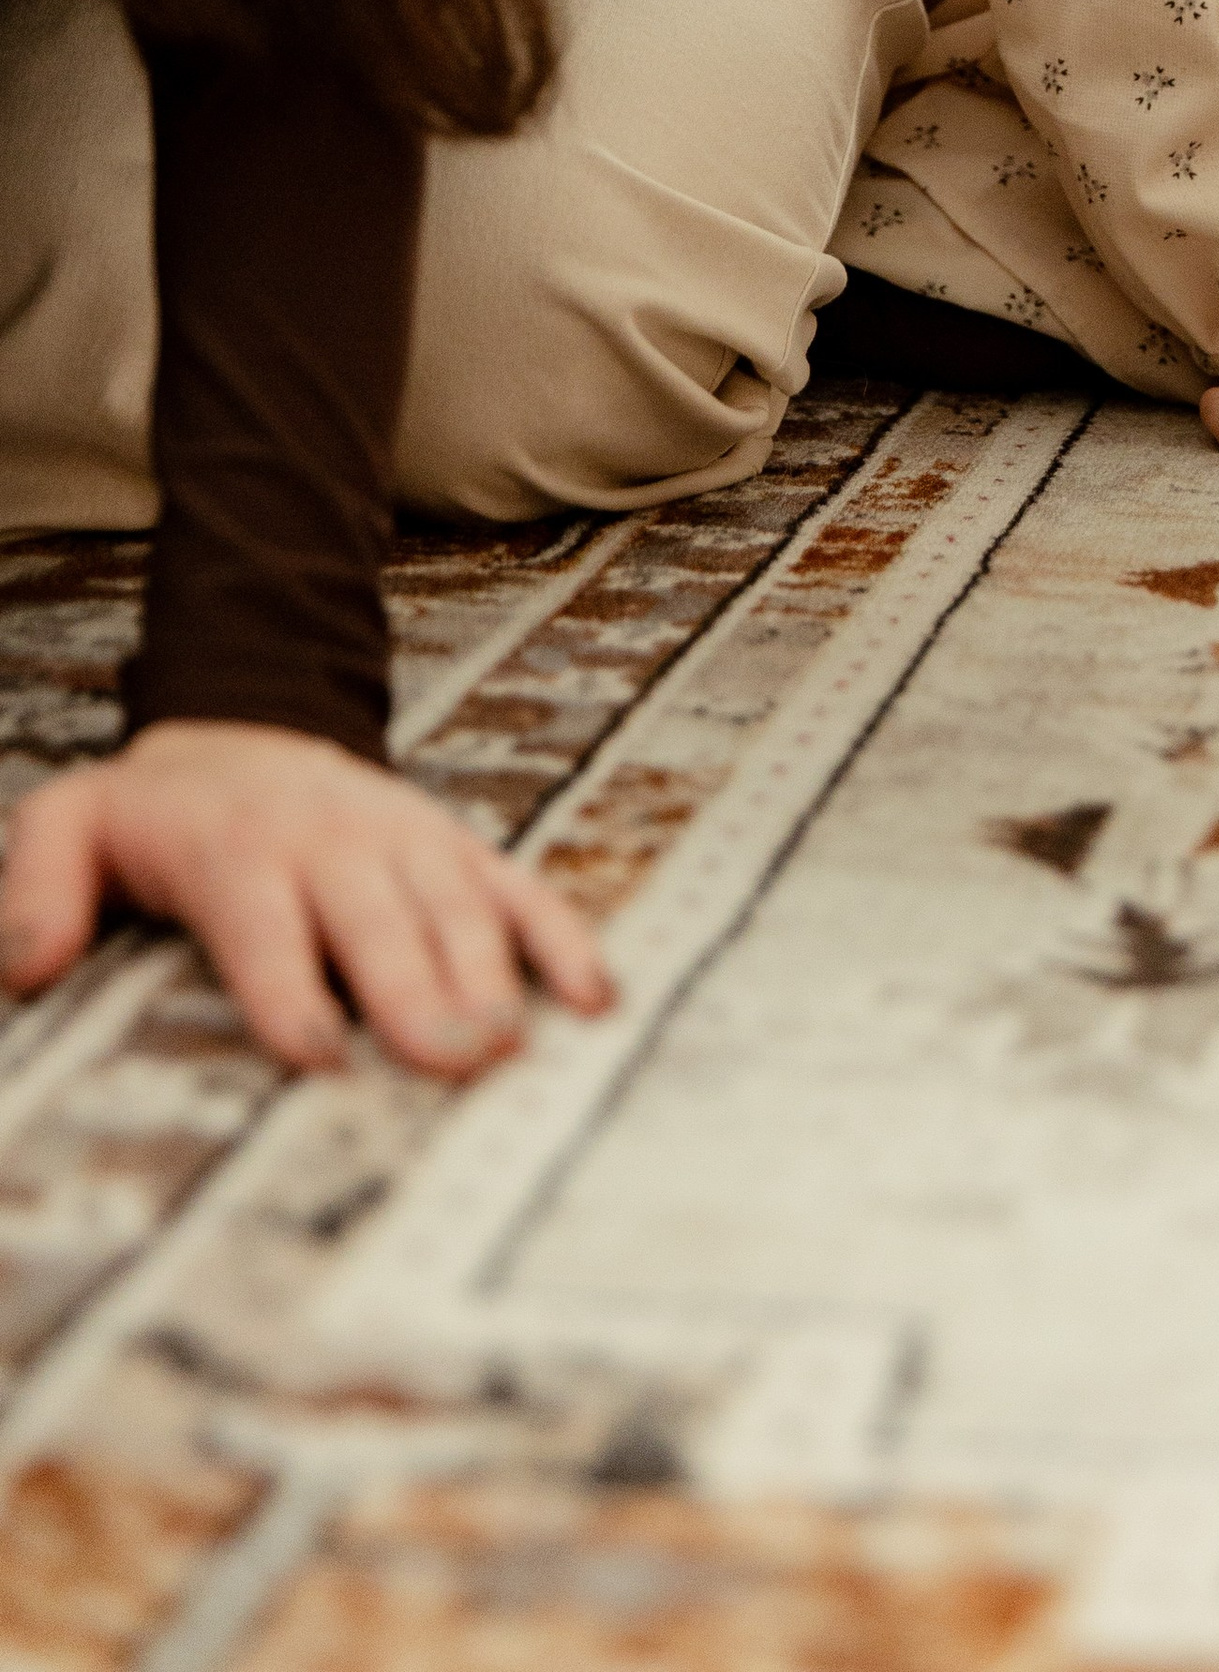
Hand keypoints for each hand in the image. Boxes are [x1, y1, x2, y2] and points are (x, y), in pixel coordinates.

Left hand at [0, 721, 613, 1079]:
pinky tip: (594, 996)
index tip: (317, 1052)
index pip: (265, 923)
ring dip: (489, 976)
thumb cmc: (155, 812)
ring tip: (508, 1049)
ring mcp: (406, 840)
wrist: (245, 726)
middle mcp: (334, 841)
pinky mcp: (454, 845)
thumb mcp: (69, 825)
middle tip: (450, 1062)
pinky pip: (517, 887)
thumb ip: (37, 888)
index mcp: (238, 849)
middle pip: (379, 922)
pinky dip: (561, 936)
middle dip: (416, 992)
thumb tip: (29, 967)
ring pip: (457, 906)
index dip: (290, 988)